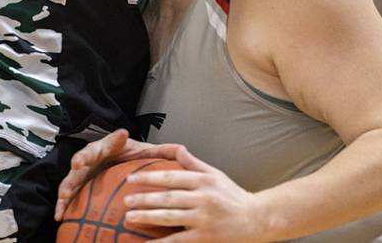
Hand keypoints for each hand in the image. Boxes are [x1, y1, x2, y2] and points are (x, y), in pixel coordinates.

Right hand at [55, 129, 186, 220]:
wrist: (118, 159)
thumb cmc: (132, 155)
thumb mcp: (146, 152)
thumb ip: (161, 151)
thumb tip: (180, 149)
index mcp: (108, 147)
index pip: (102, 146)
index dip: (98, 149)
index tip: (96, 152)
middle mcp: (92, 157)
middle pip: (82, 161)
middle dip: (77, 166)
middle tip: (76, 169)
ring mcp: (84, 171)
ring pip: (72, 179)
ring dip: (66, 190)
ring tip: (62, 203)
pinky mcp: (79, 185)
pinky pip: (70, 195)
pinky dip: (63, 205)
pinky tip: (60, 217)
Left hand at [123, 148, 264, 242]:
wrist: (256, 219)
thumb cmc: (233, 196)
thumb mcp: (215, 174)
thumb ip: (194, 163)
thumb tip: (177, 149)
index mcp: (203, 181)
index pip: (171, 177)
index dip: (149, 177)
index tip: (130, 178)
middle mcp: (203, 198)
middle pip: (168, 198)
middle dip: (144, 198)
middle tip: (125, 199)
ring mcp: (204, 219)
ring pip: (170, 218)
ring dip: (147, 218)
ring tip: (129, 217)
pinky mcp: (205, 237)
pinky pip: (179, 240)